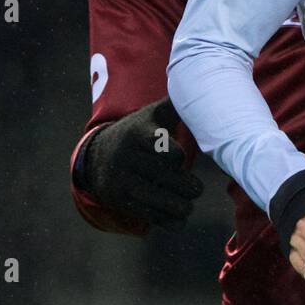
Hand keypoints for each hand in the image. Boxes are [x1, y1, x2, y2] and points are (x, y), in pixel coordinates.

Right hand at [75, 98, 203, 228]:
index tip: (179, 158)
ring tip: (189, 205)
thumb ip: (176, 105)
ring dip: (178, 207)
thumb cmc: (140, 132)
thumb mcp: (153, 115)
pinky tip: (179, 219)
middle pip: (163, 177)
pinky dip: (165, 220)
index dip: (176, 156)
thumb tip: (204, 84)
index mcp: (137, 133)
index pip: (162, 147)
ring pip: (155, 199)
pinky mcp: (118, 200)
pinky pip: (145, 214)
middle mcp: (125, 157)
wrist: (100, 154)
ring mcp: (119, 180)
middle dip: (186, 186)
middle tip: (197, 189)